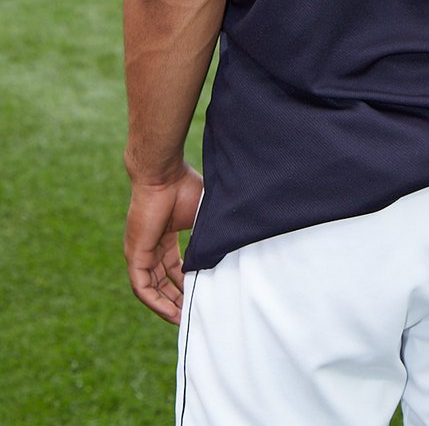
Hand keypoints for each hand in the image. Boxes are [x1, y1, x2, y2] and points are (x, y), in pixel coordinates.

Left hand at [124, 163, 202, 324]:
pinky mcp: (135, 254)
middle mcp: (150, 246)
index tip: (200, 294)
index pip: (173, 267)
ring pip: (152, 288)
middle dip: (177, 299)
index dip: (186, 283)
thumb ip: (209, 235)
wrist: (164, 174)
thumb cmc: (184, 186)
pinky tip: (171, 313)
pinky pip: (142, 287)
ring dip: (167, 305)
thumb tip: (228, 250)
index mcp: (165, 235)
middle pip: (162, 281)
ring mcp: (140, 251)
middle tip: (193, 314)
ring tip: (183, 320)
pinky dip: (155, 302)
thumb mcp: (202, 216)